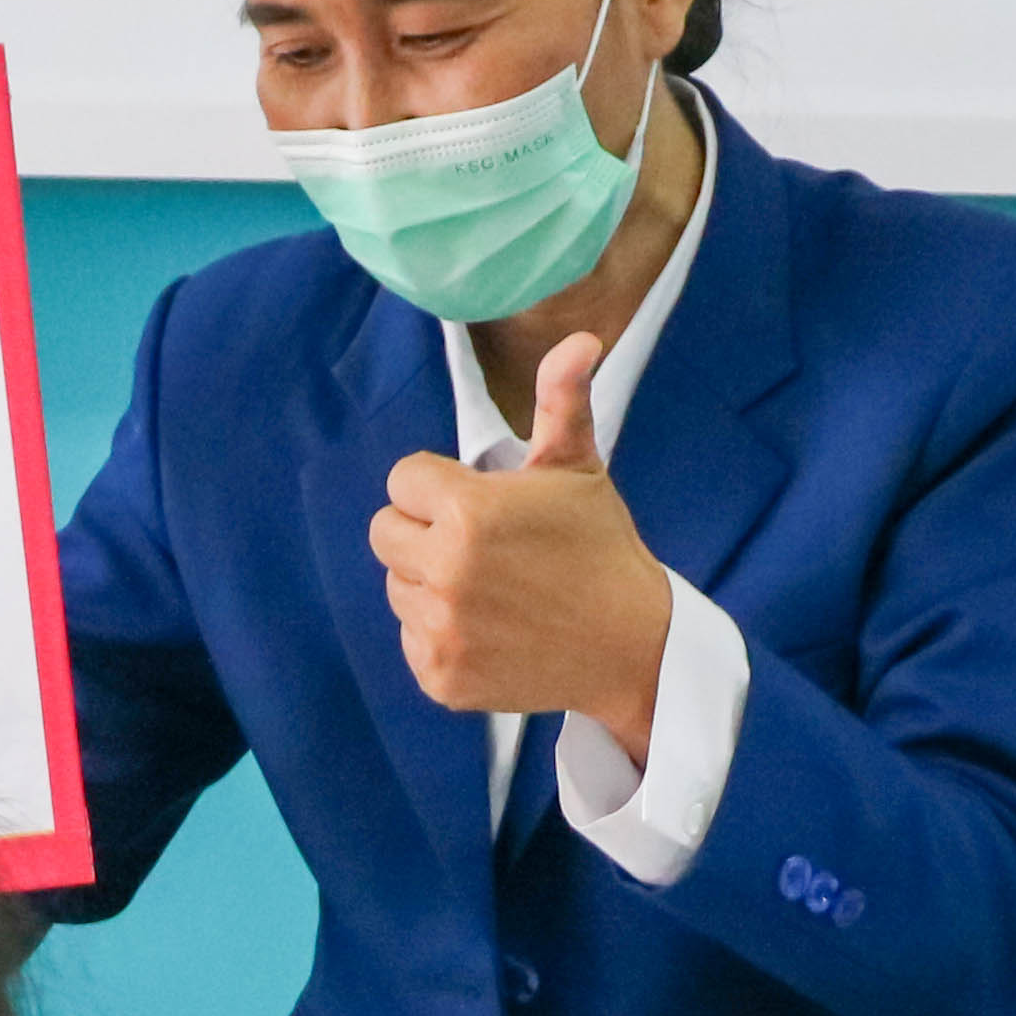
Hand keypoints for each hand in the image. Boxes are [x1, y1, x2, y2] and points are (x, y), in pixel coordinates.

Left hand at [371, 332, 672, 756]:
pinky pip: (409, 638)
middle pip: (384, 532)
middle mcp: (445, 571)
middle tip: (479, 545)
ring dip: (428, 582)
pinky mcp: (439, 676)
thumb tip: (581, 339)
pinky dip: (439, 634)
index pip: (402, 480)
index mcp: (468, 512)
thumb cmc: (600, 548)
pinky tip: (488, 628)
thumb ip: (561, 400)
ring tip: (488, 588)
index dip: (438, 486)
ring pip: (396, 586)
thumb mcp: (579, 468)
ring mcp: (439, 629)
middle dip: (423, 530)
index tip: (478, 502)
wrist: (631, 646)